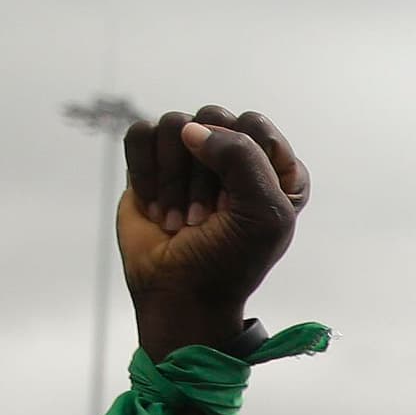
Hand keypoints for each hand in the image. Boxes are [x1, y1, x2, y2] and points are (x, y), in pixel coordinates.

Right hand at [119, 105, 309, 357]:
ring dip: (172, 179)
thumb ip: (242, 156)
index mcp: (275, 167)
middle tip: (204, 219)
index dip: (238, 161)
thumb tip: (191, 129)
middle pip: (211, 119)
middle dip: (203, 173)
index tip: (235, 205)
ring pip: (174, 125)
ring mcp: (191, 156)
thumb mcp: (262, 213)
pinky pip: (140, 133)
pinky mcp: (151, 162)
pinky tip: (154, 207)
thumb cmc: (229, 261)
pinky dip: (144, 172)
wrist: (178, 295)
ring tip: (178, 219)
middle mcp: (234, 156)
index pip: (253, 125)